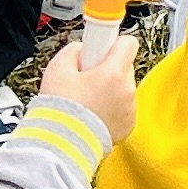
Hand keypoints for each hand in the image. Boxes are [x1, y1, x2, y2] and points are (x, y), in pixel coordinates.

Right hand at [34, 28, 138, 145]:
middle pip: (124, 67)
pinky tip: (91, 116)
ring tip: (85, 102)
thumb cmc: (60, 110)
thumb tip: (82, 49)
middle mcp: (128, 90)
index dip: (112, 43)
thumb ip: (73, 50)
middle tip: (85, 80)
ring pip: (123, 89)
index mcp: (114, 72)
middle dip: (107, 70)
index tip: (102, 48)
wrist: (62, 146)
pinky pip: (122, 109)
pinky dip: (111, 110)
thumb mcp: (57, 69)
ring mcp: (130, 110)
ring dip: (109, 91)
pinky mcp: (128, 127)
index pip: (128, 43)